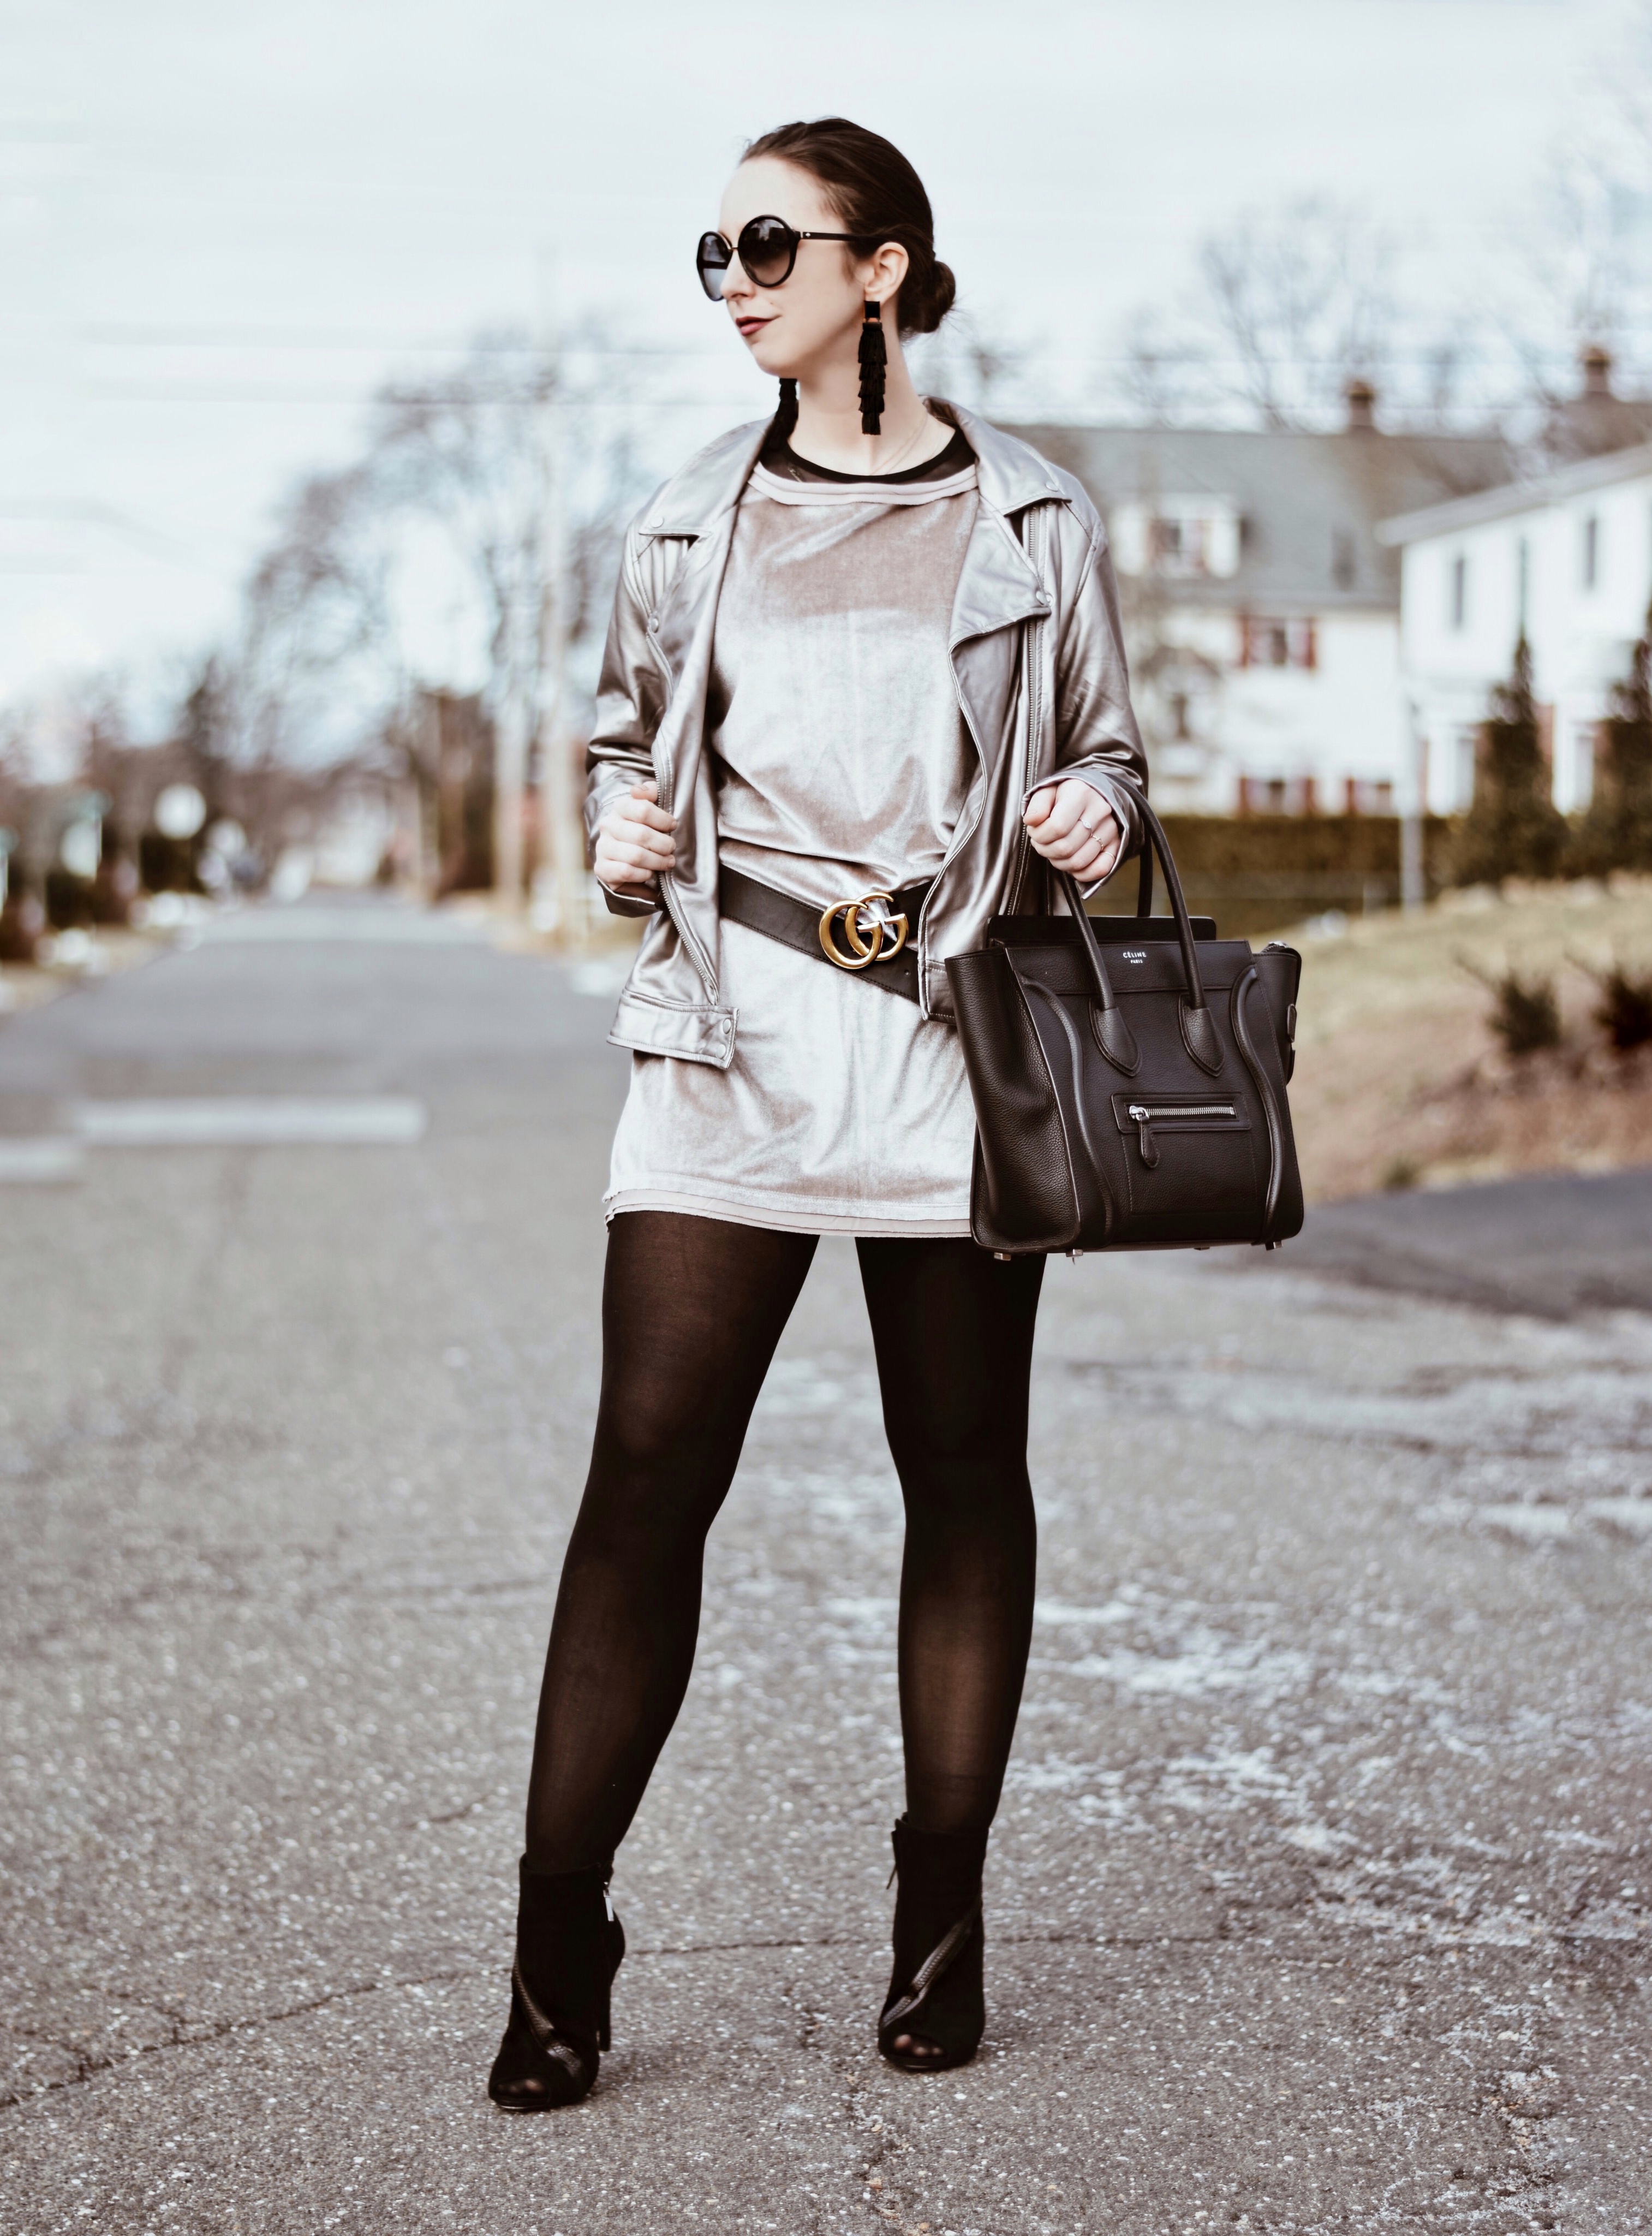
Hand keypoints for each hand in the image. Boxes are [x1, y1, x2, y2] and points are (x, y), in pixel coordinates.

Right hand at [594, 780, 675, 897]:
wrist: (622, 859)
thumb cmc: (642, 831)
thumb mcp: (649, 809)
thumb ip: (650, 793)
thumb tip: (642, 790)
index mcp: (620, 807)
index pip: (643, 810)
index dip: (663, 820)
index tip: (673, 826)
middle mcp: (608, 825)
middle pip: (641, 835)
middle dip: (663, 844)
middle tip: (672, 849)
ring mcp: (602, 847)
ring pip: (635, 855)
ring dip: (657, 861)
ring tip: (667, 862)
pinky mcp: (602, 869)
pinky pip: (626, 872)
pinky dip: (643, 874)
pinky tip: (649, 872)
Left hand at [1022, 779, 1120, 880]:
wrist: (1096, 793)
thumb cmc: (1067, 795)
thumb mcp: (1048, 791)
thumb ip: (1037, 805)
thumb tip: (1031, 821)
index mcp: (1081, 794)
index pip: (1057, 827)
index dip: (1039, 836)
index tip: (1034, 832)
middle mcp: (1100, 811)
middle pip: (1066, 848)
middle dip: (1046, 850)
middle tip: (1041, 843)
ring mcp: (1111, 829)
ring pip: (1079, 861)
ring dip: (1059, 863)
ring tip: (1054, 851)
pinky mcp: (1117, 844)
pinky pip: (1100, 869)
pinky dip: (1081, 873)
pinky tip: (1070, 863)